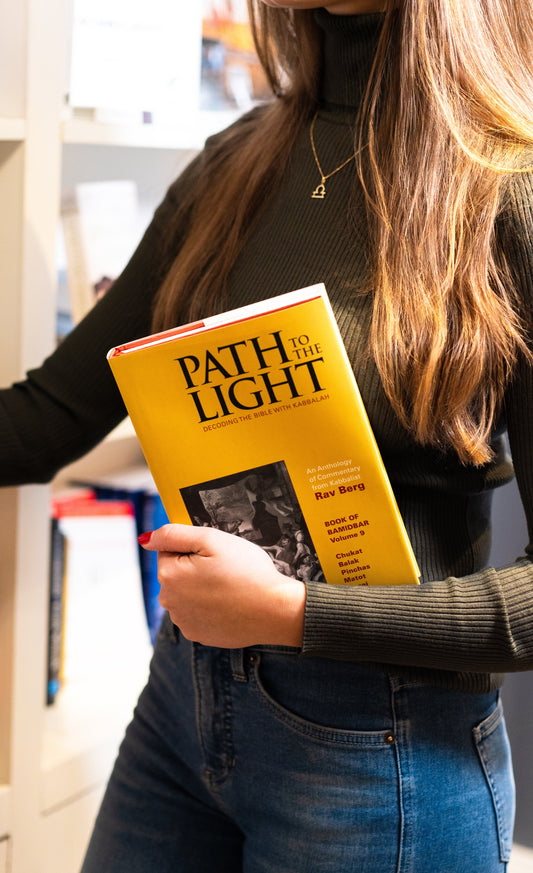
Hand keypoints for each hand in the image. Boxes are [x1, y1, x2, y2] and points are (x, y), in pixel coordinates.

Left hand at [139, 524, 305, 648]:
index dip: (194, 548)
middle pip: (176, 572)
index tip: (215, 555)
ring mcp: (183, 621)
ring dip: (201, 588)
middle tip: (225, 570)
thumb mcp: (212, 540)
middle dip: (195, 568)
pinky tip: (229, 605)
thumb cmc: (248, 572)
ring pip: (186, 593)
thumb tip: (145, 539)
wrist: (275, 611)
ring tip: (230, 588)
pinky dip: (209, 607)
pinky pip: (197, 612)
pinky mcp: (198, 634)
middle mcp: (169, 602)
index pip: (170, 549)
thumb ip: (174, 534)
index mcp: (169, 575)